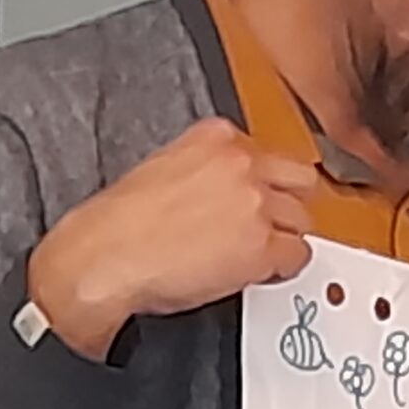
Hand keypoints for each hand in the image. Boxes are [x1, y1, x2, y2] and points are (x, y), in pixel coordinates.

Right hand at [28, 118, 317, 358]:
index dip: (264, 184)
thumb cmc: (122, 224)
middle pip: (300, 181)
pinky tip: (255, 272)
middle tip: (270, 226)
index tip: (253, 200)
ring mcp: (256, 203)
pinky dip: (282, 269)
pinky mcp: (262, 245)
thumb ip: (207, 168)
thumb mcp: (164, 168)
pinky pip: (297, 257)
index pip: (268, 154)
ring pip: (302, 221)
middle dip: (288, 205)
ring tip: (254, 253)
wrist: (106, 256)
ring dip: (284, 238)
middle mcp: (241, 163)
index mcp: (215, 135)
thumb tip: (227, 190)